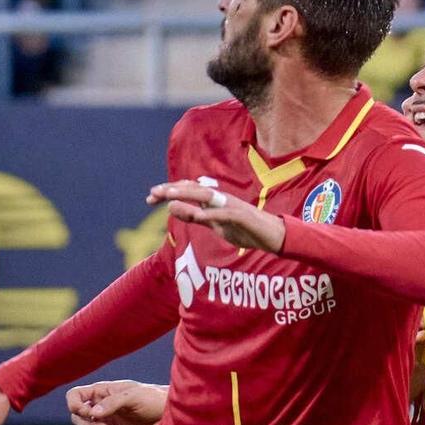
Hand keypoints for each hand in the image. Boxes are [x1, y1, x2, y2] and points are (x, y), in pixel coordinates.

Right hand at [65, 380, 166, 424]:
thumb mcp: (134, 396)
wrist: (168, 414)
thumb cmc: (153, 398)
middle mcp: (99, 407)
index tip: (87, 413)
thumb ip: (113, 403)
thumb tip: (92, 413)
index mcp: (102, 392)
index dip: (74, 404)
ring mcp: (104, 422)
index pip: (75, 395)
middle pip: (77, 418)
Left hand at [148, 181, 286, 251]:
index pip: (188, 190)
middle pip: (193, 188)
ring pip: (207, 195)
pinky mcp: (243, 216)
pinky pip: (223, 213)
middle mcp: (222, 198)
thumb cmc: (246, 230)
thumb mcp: (216, 225)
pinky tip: (196, 215)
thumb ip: (196, 217)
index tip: (150, 198)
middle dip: (172, 189)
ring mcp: (233, 205)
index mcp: (214, 200)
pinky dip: (209, 213)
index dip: (169, 191)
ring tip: (169, 195)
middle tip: (152, 193)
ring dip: (187, 194)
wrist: (274, 236)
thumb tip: (172, 208)